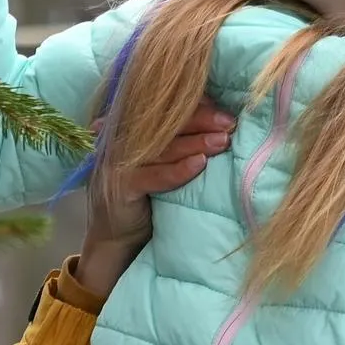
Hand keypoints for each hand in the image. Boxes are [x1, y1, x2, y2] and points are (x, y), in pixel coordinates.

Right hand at [76, 97, 234, 296]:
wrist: (116, 237)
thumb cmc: (144, 196)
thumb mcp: (158, 163)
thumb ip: (174, 142)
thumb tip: (214, 122)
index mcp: (128, 128)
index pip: (163, 111)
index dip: (194, 108)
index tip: (223, 110)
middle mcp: (119, 140)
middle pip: (164, 124)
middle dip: (200, 121)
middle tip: (229, 122)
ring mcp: (117, 162)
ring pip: (163, 148)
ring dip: (196, 143)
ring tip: (223, 140)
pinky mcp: (120, 187)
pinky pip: (154, 175)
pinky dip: (178, 170)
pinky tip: (200, 163)